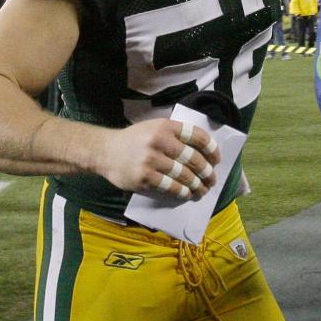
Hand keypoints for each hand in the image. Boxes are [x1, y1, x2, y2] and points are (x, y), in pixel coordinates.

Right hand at [97, 118, 219, 200]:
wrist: (104, 151)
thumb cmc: (135, 140)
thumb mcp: (155, 128)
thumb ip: (175, 135)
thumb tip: (203, 153)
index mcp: (166, 126)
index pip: (197, 136)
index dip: (211, 149)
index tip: (217, 159)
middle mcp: (159, 141)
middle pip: (193, 159)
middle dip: (207, 171)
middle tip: (212, 179)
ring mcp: (151, 160)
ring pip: (183, 175)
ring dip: (197, 185)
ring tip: (203, 190)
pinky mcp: (144, 177)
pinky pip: (170, 186)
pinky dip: (182, 191)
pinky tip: (187, 194)